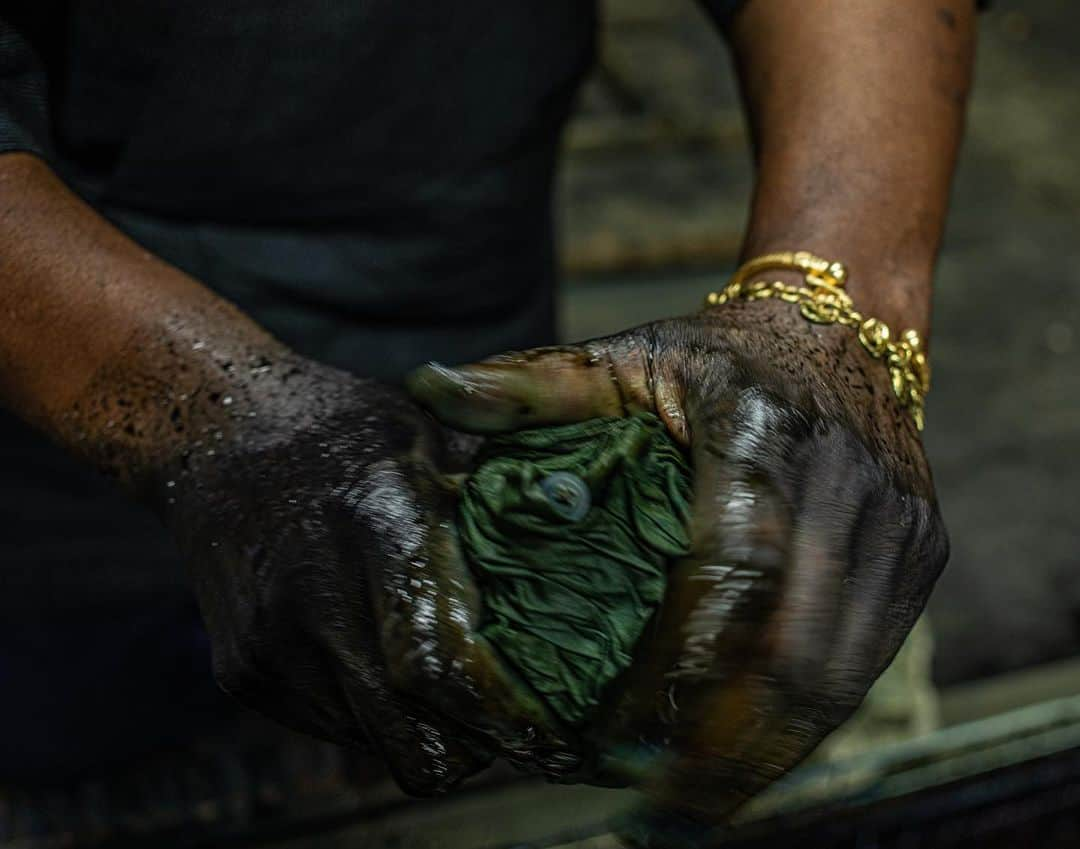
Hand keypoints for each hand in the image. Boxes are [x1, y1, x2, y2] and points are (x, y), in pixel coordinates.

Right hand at [151, 356, 578, 794]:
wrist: (221, 431)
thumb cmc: (343, 429)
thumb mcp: (431, 432)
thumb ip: (503, 487)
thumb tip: (590, 521)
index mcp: (373, 527)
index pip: (439, 665)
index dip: (501, 715)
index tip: (551, 733)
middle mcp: (312, 599)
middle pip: (412, 738)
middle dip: (471, 744)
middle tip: (502, 713)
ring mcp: (269, 644)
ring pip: (374, 744)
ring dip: (419, 726)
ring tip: (438, 667)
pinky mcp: (242, 671)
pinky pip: (330, 727)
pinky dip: (369, 709)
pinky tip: (377, 646)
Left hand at [408, 297, 948, 833]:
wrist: (837, 331)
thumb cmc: (716, 355)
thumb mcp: (627, 356)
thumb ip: (533, 383)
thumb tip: (430, 387)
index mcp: (764, 434)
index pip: (735, 575)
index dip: (680, 670)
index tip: (617, 743)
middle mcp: (848, 485)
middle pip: (795, 654)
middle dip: (721, 751)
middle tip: (648, 811)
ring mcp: (898, 527)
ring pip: (838, 678)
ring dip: (763, 756)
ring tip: (688, 806)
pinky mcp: (921, 555)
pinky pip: (863, 664)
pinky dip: (800, 724)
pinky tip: (743, 756)